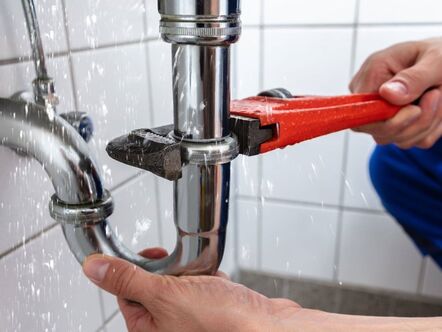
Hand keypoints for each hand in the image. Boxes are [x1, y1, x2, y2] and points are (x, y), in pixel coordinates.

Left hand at [82, 251, 441, 330]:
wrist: (268, 328)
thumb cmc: (221, 322)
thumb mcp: (164, 294)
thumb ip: (127, 279)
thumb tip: (93, 268)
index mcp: (149, 330)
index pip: (127, 295)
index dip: (132, 272)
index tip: (144, 255)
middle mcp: (170, 328)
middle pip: (155, 289)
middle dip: (166, 270)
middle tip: (175, 262)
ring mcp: (193, 320)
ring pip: (180, 286)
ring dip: (188, 272)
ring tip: (199, 270)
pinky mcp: (215, 310)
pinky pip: (203, 288)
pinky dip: (208, 278)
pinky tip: (216, 277)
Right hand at [350, 38, 441, 148]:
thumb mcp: (436, 60)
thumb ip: (413, 78)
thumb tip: (386, 94)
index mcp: (372, 73)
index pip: (361, 112)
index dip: (387, 119)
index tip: (415, 109)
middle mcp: (371, 96)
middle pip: (379, 131)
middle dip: (415, 122)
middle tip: (437, 95)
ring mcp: (381, 113)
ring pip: (397, 139)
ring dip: (426, 124)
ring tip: (439, 96)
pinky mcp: (395, 125)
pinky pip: (410, 141)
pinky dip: (430, 129)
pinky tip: (436, 108)